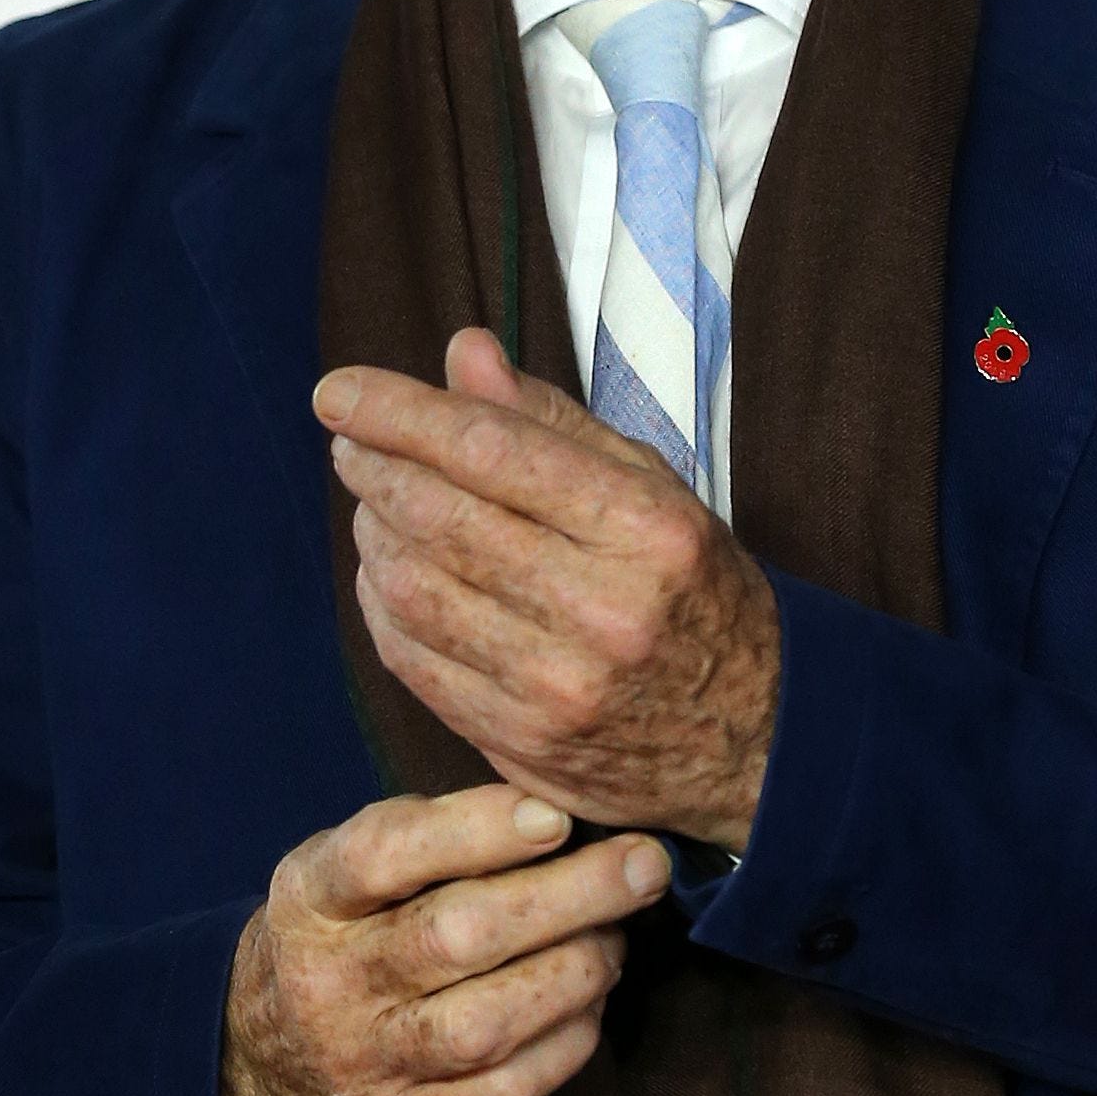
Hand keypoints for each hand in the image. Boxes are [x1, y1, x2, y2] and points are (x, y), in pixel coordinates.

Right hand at [218, 784, 669, 1095]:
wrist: (261, 1064)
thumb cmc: (338, 935)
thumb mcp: (343, 867)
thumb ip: (428, 835)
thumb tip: (556, 809)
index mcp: (311, 898)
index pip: (382, 855)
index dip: (474, 832)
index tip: (556, 815)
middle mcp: (331, 982)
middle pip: (454, 936)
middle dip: (568, 897)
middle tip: (644, 866)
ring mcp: (368, 1063)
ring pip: (485, 1023)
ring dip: (575, 971)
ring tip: (617, 936)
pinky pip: (505, 1091)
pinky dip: (565, 1042)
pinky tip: (591, 1003)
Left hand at [320, 328, 781, 849]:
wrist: (758, 739)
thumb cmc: (698, 592)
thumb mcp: (655, 489)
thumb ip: (554, 422)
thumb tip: (463, 353)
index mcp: (645, 529)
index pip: (490, 450)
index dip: (398, 414)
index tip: (338, 390)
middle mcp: (601, 610)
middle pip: (438, 519)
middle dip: (373, 467)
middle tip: (351, 441)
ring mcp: (556, 686)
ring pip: (412, 590)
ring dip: (373, 534)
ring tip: (375, 502)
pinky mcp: (521, 742)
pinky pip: (413, 661)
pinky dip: (382, 606)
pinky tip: (389, 573)